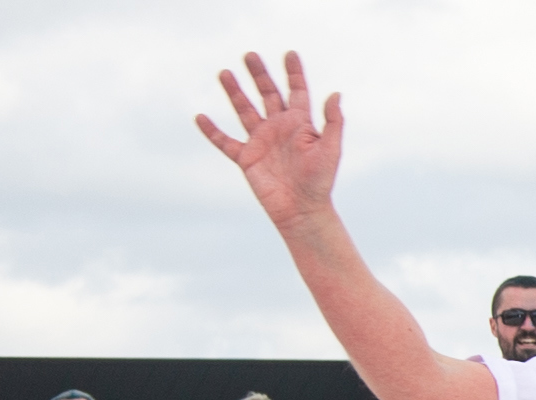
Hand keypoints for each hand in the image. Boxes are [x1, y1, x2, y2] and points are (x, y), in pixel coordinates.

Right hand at [195, 52, 343, 230]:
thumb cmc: (320, 182)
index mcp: (300, 124)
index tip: (290, 54)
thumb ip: (333, 122)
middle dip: (259, 74)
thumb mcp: (330, 149)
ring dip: (234, 92)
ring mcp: (261, 142)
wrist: (302, 210)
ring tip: (225, 73)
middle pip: (267, 94)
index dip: (293, 73)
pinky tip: (200, 117)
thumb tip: (335, 93)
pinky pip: (225, 142)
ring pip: (244, 110)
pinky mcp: (246, 158)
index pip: (296, 92)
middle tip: (250, 55)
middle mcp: (279, 129)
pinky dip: (212, 131)